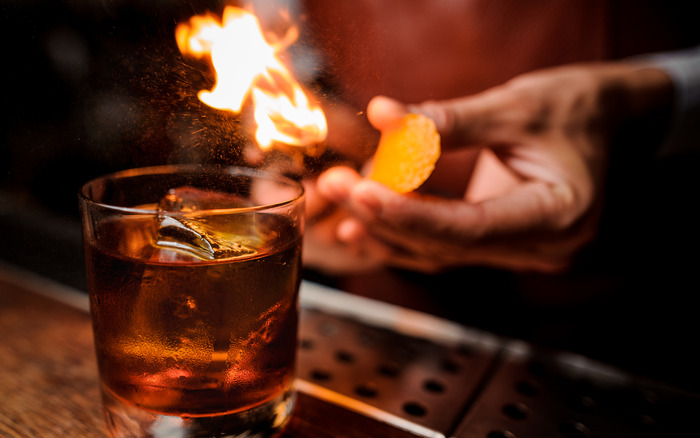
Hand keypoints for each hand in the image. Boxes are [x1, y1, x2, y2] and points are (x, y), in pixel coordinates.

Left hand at [305, 63, 672, 273]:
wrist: (607, 121)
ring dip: (384, 225)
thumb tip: (382, 116)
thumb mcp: (516, 105)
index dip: (412, 214)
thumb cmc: (574, 108)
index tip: (362, 193)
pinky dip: (402, 229)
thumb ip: (449, 121)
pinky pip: (443, 244)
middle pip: (447, 244)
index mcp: (560, 215)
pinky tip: (360, 219)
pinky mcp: (498, 241)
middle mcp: (542, 246)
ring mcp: (519, 249)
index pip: (472, 228)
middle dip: (385, 216)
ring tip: (336, 193)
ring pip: (439, 251)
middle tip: (334, 185)